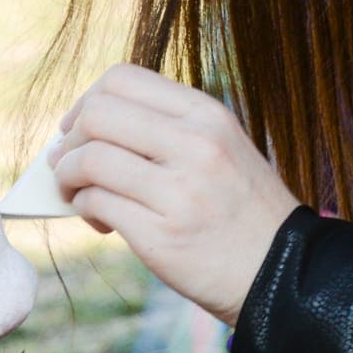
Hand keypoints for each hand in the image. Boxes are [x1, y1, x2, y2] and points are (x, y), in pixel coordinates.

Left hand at [50, 63, 300, 323]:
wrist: (283, 274)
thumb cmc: (239, 210)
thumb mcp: (220, 148)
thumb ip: (164, 129)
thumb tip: (85, 127)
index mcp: (207, 114)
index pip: (122, 78)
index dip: (88, 100)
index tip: (80, 127)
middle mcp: (196, 145)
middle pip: (97, 114)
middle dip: (70, 140)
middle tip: (69, 164)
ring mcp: (179, 190)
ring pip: (90, 160)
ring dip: (69, 177)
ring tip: (81, 194)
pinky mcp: (162, 235)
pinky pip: (96, 204)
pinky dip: (83, 208)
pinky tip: (100, 221)